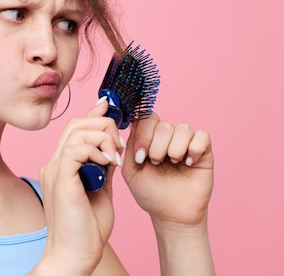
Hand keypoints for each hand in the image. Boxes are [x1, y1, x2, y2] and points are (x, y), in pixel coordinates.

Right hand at [35, 98, 122, 274]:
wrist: (75, 255)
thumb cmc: (87, 228)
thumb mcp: (102, 190)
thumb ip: (103, 167)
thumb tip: (113, 147)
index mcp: (62, 165)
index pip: (75, 128)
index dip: (94, 114)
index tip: (110, 106)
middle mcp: (54, 163)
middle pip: (76, 123)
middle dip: (104, 126)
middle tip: (120, 146)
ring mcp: (55, 169)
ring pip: (77, 131)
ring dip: (103, 137)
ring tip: (116, 157)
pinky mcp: (60, 178)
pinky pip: (76, 148)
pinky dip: (96, 150)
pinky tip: (108, 163)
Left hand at [121, 113, 213, 227]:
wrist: (171, 214)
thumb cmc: (151, 193)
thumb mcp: (131, 170)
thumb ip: (129, 146)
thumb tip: (131, 123)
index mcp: (149, 138)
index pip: (146, 118)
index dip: (142, 133)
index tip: (140, 156)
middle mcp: (167, 137)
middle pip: (163, 124)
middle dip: (156, 145)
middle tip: (156, 163)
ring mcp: (186, 143)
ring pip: (182, 128)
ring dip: (174, 148)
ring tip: (173, 163)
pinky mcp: (204, 152)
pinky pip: (202, 136)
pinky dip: (194, 149)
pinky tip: (188, 163)